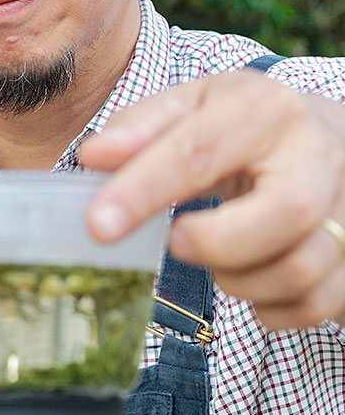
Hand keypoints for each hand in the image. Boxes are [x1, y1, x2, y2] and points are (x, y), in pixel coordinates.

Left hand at [82, 70, 344, 329]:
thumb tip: (94, 157)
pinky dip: (270, 308)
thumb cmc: (244, 125)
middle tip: (177, 240)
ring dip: (239, 280)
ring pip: (300, 270)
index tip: (99, 226)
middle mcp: (319, 154)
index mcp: (266, 109)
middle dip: (214, 244)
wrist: (326, 135)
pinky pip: (315, 305)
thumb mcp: (194, 106)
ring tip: (216, 254)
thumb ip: (142, 128)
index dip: (143, 192)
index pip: (200, 152)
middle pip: (284, 215)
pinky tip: (250, 277)